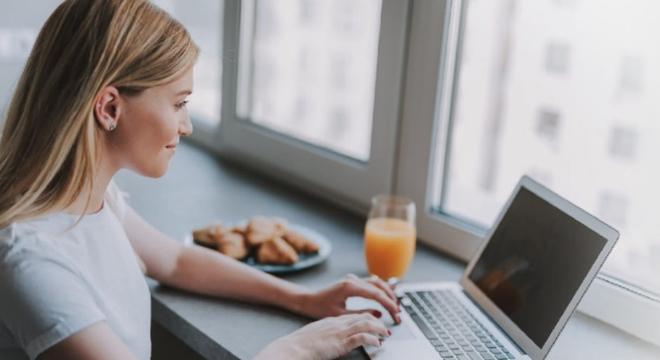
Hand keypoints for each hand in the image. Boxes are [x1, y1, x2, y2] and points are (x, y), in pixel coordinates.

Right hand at [254, 313, 389, 359]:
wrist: (294, 347)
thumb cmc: (301, 343)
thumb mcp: (316, 334)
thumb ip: (326, 333)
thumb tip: (332, 338)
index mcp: (332, 320)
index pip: (354, 316)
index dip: (367, 318)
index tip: (374, 322)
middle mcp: (338, 323)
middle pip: (363, 317)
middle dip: (377, 321)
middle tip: (384, 327)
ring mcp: (340, 332)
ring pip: (366, 324)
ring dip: (379, 329)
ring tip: (386, 333)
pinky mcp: (342, 342)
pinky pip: (362, 337)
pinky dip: (372, 339)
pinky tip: (377, 343)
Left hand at [297, 274, 401, 323]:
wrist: (308, 300)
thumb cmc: (320, 308)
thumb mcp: (340, 315)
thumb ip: (361, 314)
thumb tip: (379, 314)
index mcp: (350, 287)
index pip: (376, 294)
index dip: (389, 304)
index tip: (396, 313)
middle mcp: (352, 280)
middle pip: (379, 286)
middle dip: (391, 299)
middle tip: (398, 313)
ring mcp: (352, 279)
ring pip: (376, 282)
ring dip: (388, 293)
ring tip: (395, 305)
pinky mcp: (352, 281)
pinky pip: (370, 283)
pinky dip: (380, 289)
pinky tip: (386, 295)